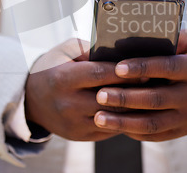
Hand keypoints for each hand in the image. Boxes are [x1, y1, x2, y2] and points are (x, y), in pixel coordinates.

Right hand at [25, 39, 139, 141]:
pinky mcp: (80, 136)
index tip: (144, 67)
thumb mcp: (66, 51)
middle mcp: (68, 104)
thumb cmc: (54, 68)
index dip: (123, 72)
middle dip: (134, 91)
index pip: (99, 75)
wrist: (32, 99)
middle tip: (155, 82)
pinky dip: (124, 118)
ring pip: (113, 117)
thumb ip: (90, 50)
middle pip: (110, 99)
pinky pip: (109, 128)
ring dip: (133, 107)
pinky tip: (137, 108)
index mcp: (63, 79)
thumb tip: (119, 53)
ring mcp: (74, 123)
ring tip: (150, 95)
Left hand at [92, 30, 186, 140]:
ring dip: (124, 121)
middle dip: (126, 98)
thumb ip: (170, 39)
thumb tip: (136, 38)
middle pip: (156, 99)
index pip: (168, 67)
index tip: (118, 68)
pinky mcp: (181, 131)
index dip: (142, 67)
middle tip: (100, 94)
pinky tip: (115, 125)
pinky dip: (133, 131)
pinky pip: (155, 135)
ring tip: (100, 116)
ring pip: (153, 123)